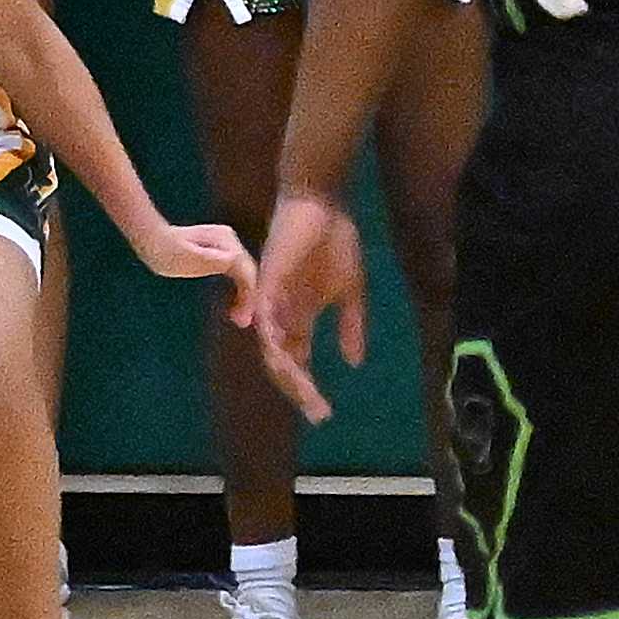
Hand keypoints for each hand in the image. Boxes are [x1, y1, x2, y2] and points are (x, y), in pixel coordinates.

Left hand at [130, 220, 256, 317]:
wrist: (151, 240)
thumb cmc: (163, 250)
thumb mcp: (183, 257)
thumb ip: (208, 259)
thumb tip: (232, 259)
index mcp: (223, 239)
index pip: (245, 269)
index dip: (249, 294)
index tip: (244, 317)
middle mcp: (229, 239)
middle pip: (247, 271)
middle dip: (249, 297)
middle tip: (242, 322)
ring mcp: (226, 244)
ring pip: (243, 274)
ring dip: (245, 295)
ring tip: (239, 319)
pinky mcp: (220, 251)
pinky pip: (235, 274)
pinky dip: (238, 289)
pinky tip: (234, 307)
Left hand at [250, 190, 366, 425]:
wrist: (322, 204)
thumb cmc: (334, 242)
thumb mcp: (350, 291)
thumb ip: (351, 326)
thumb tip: (354, 363)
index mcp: (300, 317)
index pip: (297, 360)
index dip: (308, 387)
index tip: (324, 413)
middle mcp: (281, 313)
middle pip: (282, 360)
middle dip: (298, 388)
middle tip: (316, 413)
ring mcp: (272, 298)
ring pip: (271, 345)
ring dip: (288, 371)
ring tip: (306, 393)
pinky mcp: (266, 280)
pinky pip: (263, 315)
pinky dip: (273, 337)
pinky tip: (286, 358)